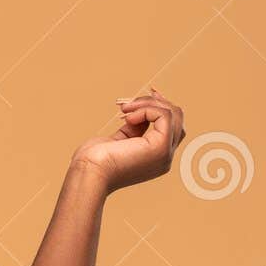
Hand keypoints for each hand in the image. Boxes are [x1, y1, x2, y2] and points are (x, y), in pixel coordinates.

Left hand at [71, 86, 186, 193]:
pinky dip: (146, 109)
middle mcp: (166, 157)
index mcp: (156, 158)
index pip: (172, 127)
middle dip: (155, 102)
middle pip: (177, 118)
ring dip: (147, 103)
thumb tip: (140, 113)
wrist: (88, 173)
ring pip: (173, 114)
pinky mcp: (161, 147)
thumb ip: (134, 129)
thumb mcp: (118, 140)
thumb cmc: (94, 161)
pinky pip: (164, 115)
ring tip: (124, 109)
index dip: (161, 107)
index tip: (148, 92)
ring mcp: (166, 153)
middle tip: (129, 103)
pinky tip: (128, 117)